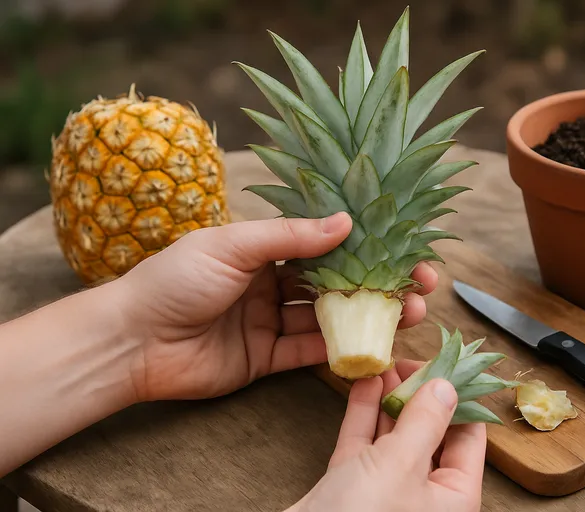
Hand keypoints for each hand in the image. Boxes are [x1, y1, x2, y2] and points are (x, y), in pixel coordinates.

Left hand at [118, 212, 437, 401]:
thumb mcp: (233, 245)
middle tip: (421, 287)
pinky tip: (374, 345)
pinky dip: (341, 351)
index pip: (326, 243)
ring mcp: (272, 321)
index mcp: (264, 248)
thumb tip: (347, 221)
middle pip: (336, 282)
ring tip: (411, 314)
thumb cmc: (176, 280)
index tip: (405, 246)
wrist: (132, 341)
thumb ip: (291, 236)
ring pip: (330, 318)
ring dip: (369, 317)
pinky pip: (310, 354)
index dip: (366, 245)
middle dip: (379, 283)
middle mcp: (273, 282)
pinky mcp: (267, 358)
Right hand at [289, 360, 486, 511]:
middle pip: (431, 433)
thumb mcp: (401, 465)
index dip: (458, 398)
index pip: (469, 438)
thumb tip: (447, 387)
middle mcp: (424, 494)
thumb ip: (426, 422)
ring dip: (391, 398)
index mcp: (453, 497)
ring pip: (395, 435)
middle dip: (420, 394)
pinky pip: (364, 443)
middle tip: (410, 362)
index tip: (444, 364)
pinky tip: (365, 383)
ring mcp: (387, 491)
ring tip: (387, 364)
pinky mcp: (352, 487)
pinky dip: (364, 414)